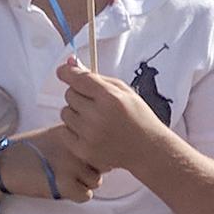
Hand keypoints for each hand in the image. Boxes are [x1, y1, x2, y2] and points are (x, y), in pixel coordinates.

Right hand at [0, 125, 99, 202]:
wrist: (5, 163)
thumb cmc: (30, 150)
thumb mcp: (55, 135)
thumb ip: (77, 138)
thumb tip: (100, 146)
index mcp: (74, 132)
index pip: (99, 145)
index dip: (93, 155)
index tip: (79, 159)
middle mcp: (76, 146)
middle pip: (102, 164)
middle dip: (90, 170)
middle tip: (69, 171)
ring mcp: (71, 165)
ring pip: (96, 181)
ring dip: (83, 184)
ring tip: (63, 178)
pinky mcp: (66, 184)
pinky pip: (86, 196)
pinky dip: (76, 196)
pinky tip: (61, 187)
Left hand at [54, 54, 170, 174]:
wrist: (150, 151)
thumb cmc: (139, 119)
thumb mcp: (124, 92)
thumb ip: (97, 77)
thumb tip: (70, 62)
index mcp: (110, 98)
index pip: (78, 79)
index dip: (67, 73)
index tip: (64, 72)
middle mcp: (98, 116)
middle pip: (69, 94)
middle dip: (79, 95)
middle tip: (94, 104)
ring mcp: (90, 135)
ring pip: (65, 113)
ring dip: (75, 113)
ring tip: (93, 120)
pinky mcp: (84, 150)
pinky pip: (63, 132)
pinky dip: (72, 130)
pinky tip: (88, 132)